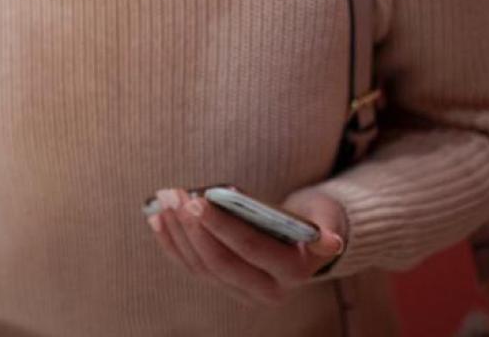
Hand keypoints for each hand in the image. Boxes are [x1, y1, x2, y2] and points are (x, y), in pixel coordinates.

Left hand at [146, 186, 345, 305]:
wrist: (308, 242)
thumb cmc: (315, 220)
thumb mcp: (327, 218)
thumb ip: (327, 228)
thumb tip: (329, 240)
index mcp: (294, 273)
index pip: (250, 250)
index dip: (222, 226)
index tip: (198, 200)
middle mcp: (268, 291)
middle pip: (220, 263)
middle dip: (192, 228)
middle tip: (174, 195)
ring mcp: (243, 293)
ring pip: (201, 267)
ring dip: (177, 233)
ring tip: (164, 200)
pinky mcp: (225, 286)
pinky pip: (192, 268)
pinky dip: (172, 244)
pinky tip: (158, 220)